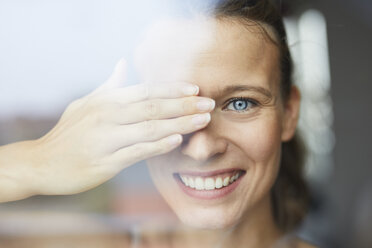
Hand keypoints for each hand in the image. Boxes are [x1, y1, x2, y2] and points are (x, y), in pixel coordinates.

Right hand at [29, 59, 214, 194]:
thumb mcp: (86, 103)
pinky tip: (176, 141)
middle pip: (153, 107)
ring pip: (149, 128)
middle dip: (184, 105)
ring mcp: (106, 139)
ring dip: (180, 124)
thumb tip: (123, 64)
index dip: (172, 90)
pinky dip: (158, 145)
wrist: (42, 162)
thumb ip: (109, 86)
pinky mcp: (105, 162)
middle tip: (210, 104)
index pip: (146, 91)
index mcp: (106, 101)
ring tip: (202, 121)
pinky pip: (136, 152)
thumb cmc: (68, 132)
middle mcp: (107, 116)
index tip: (195, 89)